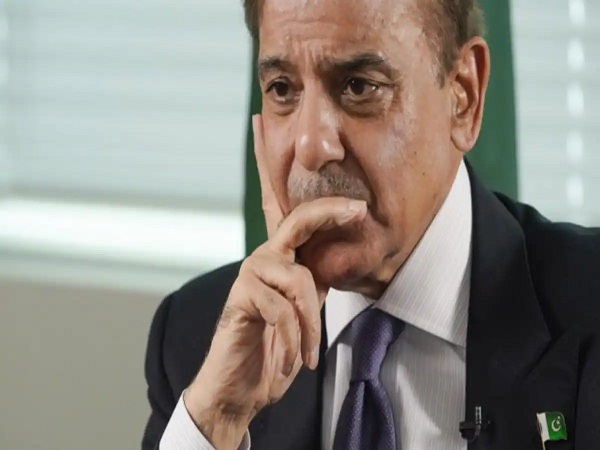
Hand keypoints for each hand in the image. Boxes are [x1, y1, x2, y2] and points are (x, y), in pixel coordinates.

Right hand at [184, 115, 366, 448]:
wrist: (243, 384)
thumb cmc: (278, 344)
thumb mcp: (306, 308)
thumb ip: (314, 279)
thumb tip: (336, 262)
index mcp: (281, 254)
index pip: (275, 199)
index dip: (266, 160)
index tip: (258, 121)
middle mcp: (265, 255)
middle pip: (299, 217)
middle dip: (332, 212)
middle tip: (361, 209)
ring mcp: (251, 273)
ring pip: (301, 281)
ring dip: (311, 326)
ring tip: (305, 355)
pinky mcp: (242, 296)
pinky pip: (284, 309)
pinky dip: (294, 340)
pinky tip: (287, 361)